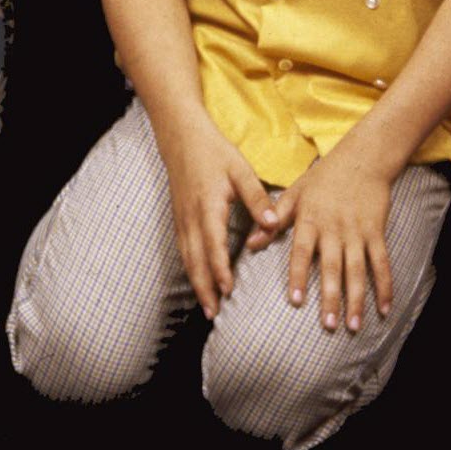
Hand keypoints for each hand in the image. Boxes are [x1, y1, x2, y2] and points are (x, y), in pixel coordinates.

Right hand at [157, 112, 283, 318]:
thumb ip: (257, 197)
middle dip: (204, 289)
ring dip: (196, 284)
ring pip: (187, 258)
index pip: (213, 244)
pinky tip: (197, 282)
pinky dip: (190, 270)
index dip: (219, 269)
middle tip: (213, 315)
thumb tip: (272, 224)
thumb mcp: (240, 169)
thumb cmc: (213, 150)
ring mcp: (182, 219)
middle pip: (195, 260)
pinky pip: (183, 250)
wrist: (181, 135)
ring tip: (207, 308)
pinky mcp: (179, 218)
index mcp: (208, 206)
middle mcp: (191, 217)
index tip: (228, 290)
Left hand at [279, 144, 398, 330]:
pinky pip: (381, 262)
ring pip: (357, 269)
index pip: (302, 250)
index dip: (298, 275)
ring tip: (353, 326)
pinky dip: (385, 286)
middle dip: (331, 297)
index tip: (295, 300)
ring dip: (357, 299)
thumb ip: (274, 219)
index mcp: (311, 218)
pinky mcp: (377, 231)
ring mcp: (357, 231)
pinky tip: (385, 308)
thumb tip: (250, 244)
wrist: (363, 156)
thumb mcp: (295, 192)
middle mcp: (334, 227)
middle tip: (329, 325)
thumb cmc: (324, 177)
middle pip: (332, 266)